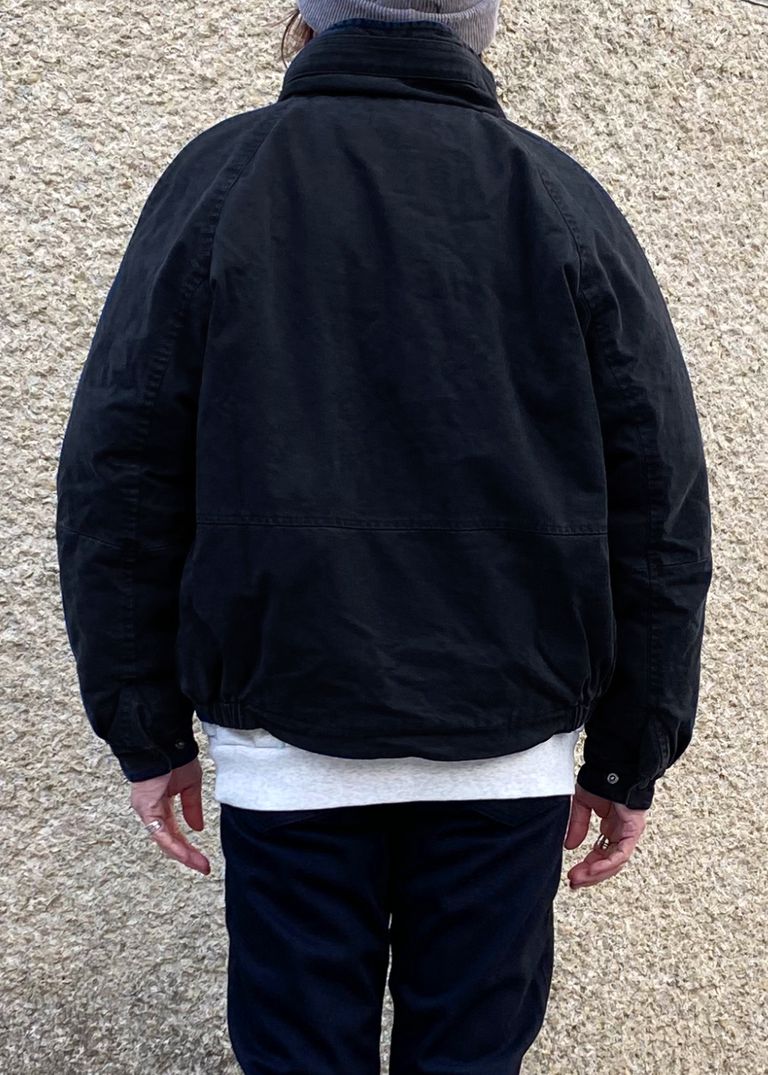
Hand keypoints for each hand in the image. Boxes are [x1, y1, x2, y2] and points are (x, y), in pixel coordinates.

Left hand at [130, 758, 210, 874]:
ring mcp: (147, 810)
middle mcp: (152, 811)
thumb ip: (192, 807)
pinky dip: (173, 844)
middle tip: (203, 867)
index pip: (174, 833)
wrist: (165, 741)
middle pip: (169, 841)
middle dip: (187, 856)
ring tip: (198, 864)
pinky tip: (185, 853)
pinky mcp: (146, 807)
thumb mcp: (190, 785)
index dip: (188, 847)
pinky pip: (159, 831)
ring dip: (182, 854)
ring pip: (164, 840)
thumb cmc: (174, 757)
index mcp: (161, 805)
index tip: (203, 860)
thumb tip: (197, 828)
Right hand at [564, 783, 647, 889]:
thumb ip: (577, 826)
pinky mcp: (633, 829)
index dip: (586, 868)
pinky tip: (595, 869)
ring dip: (597, 873)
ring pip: (616, 862)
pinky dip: (608, 862)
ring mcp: (628, 832)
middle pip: (608, 863)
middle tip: (575, 883)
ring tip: (580, 878)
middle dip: (590, 876)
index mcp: (610, 828)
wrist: (611, 765)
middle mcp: (620, 833)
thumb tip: (570, 847)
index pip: (600, 855)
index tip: (573, 876)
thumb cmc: (600, 779)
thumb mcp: (581, 805)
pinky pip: (622, 852)